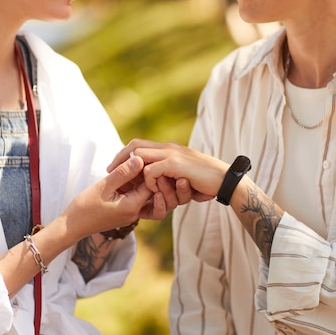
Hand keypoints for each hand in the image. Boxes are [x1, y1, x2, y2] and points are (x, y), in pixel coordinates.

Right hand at [63, 155, 168, 238]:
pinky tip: (124, 176)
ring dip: (139, 180)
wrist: (72, 226)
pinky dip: (133, 187)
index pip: (152, 185)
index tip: (142, 157)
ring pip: (144, 194)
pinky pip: (136, 198)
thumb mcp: (103, 186)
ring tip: (130, 167)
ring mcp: (131, 214)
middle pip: (152, 190)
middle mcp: (135, 213)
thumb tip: (140, 159)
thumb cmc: (84, 207)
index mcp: (132, 207)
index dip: (149, 170)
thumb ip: (123, 173)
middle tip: (139, 159)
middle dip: (147, 174)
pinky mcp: (125, 213)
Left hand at [108, 139, 228, 201]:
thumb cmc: (205, 181)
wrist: (224, 180)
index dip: (125, 154)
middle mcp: (168, 147)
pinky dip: (148, 182)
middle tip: (111, 173)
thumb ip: (169, 173)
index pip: (139, 143)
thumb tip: (157, 180)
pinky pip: (150, 171)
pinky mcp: (175, 165)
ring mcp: (171, 154)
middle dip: (120, 159)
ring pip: (139, 156)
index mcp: (169, 148)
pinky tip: (154, 191)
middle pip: (134, 145)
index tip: (115, 167)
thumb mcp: (183, 174)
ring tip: (130, 185)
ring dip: (133, 172)